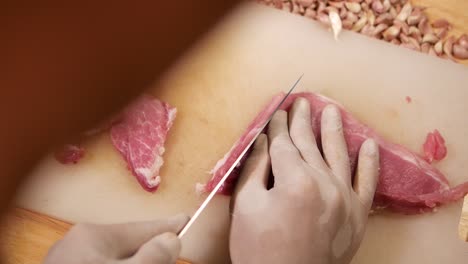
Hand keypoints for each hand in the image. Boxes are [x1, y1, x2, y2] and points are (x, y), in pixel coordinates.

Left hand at [44, 214, 188, 263]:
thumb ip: (151, 258)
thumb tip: (171, 240)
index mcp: (92, 236)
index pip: (141, 227)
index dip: (167, 227)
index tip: (186, 220)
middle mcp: (78, 245)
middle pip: (129, 244)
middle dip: (152, 252)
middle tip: (171, 254)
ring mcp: (69, 263)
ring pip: (116, 260)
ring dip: (137, 263)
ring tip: (154, 262)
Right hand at [229, 98, 379, 263]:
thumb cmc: (258, 249)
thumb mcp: (246, 206)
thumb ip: (256, 168)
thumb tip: (264, 140)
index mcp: (295, 181)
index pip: (285, 144)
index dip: (278, 126)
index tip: (278, 110)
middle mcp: (325, 184)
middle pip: (310, 145)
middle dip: (302, 122)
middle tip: (301, 102)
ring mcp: (345, 199)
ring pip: (338, 155)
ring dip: (334, 130)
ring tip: (331, 110)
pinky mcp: (357, 215)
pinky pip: (367, 183)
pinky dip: (369, 163)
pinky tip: (368, 144)